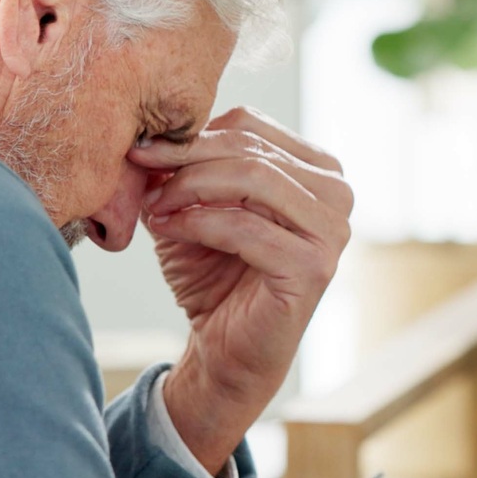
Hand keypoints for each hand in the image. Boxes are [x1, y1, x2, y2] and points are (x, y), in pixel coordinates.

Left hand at [128, 107, 352, 470]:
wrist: (223, 352)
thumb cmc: (212, 277)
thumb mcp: (193, 207)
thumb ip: (185, 167)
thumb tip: (155, 135)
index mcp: (316, 170)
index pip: (250, 126)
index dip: (191, 133)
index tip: (143, 149)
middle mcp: (337, 194)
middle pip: (250, 148)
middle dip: (185, 156)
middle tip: (139, 169)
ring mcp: (332, 231)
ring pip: (252, 179)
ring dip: (189, 187)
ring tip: (153, 207)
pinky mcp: (314, 267)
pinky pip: (246, 227)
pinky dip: (197, 223)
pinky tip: (167, 230)